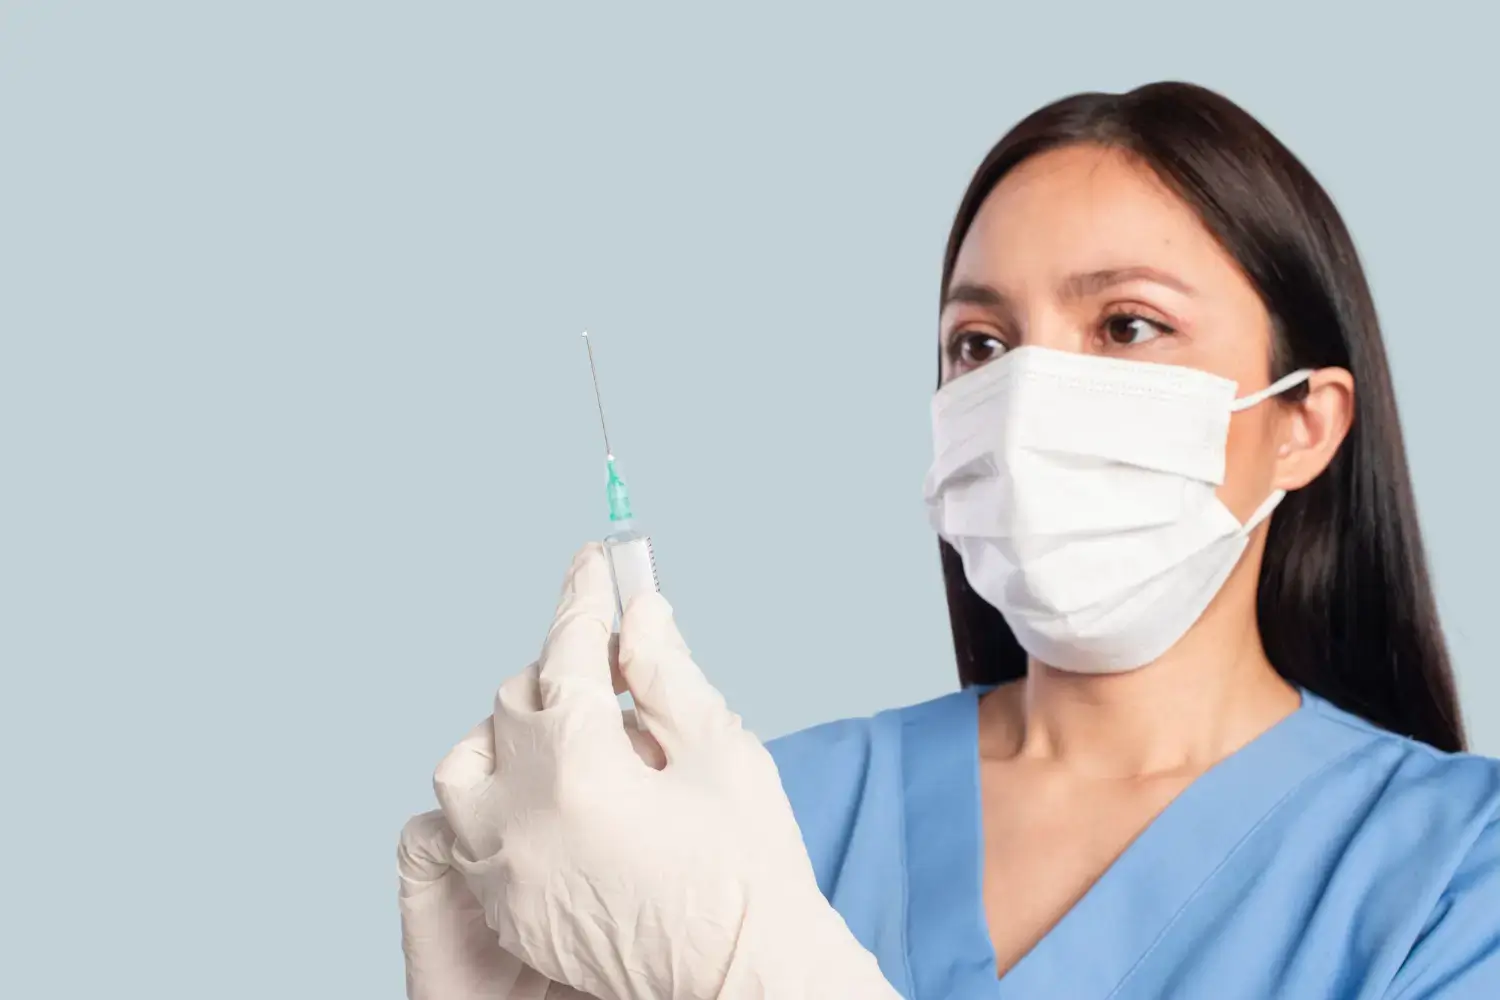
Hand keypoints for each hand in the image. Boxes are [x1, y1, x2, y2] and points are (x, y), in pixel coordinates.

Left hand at [432, 544, 898, 999]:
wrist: (744, 979)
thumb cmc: (750, 871)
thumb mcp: (721, 752)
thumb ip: (667, 672)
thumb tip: (639, 614)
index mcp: (582, 766)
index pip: (572, 650)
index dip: (587, 596)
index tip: (596, 561)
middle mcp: (524, 816)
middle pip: (514, 700)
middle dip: (564, 671)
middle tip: (618, 670)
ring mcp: (505, 868)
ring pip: (468, 766)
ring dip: (514, 737)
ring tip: (575, 741)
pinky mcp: (505, 909)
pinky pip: (471, 831)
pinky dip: (503, 799)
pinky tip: (560, 800)